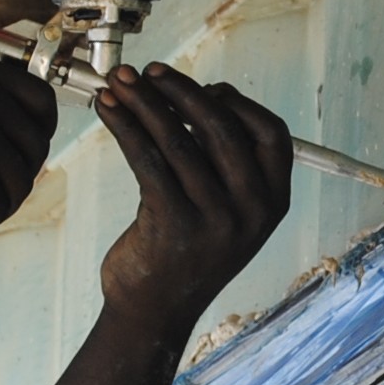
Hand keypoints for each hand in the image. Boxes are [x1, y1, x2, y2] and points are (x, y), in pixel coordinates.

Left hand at [92, 66, 292, 326]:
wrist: (154, 312)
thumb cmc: (185, 249)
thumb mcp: (225, 209)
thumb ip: (223, 162)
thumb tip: (193, 95)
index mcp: (274, 201)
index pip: (272, 133)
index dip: (238, 104)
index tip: (203, 87)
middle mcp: (253, 210)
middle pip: (222, 128)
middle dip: (181, 91)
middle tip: (148, 72)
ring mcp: (216, 219)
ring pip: (178, 141)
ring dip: (144, 103)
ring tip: (118, 83)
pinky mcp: (173, 224)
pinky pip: (148, 160)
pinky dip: (125, 127)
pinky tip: (108, 111)